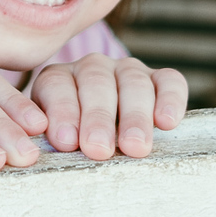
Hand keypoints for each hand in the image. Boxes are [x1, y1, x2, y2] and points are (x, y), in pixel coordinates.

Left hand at [31, 54, 186, 159]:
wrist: (96, 131)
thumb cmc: (71, 141)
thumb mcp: (51, 138)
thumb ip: (45, 135)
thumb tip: (45, 138)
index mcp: (57, 78)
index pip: (57, 87)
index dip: (62, 113)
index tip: (66, 141)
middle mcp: (92, 67)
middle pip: (96, 84)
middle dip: (98, 119)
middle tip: (98, 149)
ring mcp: (126, 70)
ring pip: (133, 83)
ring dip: (134, 116)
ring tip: (134, 147)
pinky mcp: (159, 79)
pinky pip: (169, 81)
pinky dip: (170, 99)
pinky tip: (166, 123)